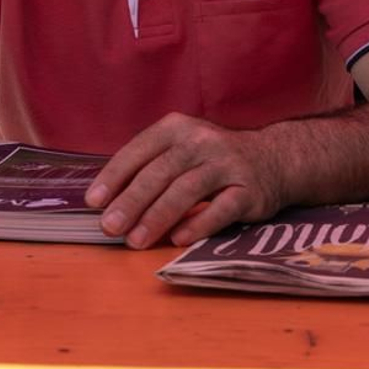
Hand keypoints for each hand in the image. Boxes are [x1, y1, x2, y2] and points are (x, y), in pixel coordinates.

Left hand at [86, 113, 283, 249]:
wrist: (274, 159)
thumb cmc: (212, 159)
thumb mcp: (180, 149)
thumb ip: (149, 167)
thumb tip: (108, 200)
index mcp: (176, 127)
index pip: (139, 150)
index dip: (115, 176)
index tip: (94, 201)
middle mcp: (201, 140)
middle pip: (160, 172)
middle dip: (132, 201)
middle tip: (110, 227)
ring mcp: (227, 164)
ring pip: (187, 190)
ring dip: (158, 217)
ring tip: (135, 240)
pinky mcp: (249, 189)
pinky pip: (221, 208)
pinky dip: (198, 224)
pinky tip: (177, 240)